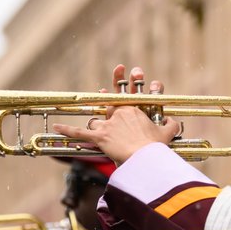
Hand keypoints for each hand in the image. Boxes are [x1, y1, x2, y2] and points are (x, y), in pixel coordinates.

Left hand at [51, 64, 179, 163]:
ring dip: (95, 123)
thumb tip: (174, 121)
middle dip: (107, 100)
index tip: (127, 72)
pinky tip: (56, 127)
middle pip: (109, 106)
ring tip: (95, 127)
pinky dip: (67, 130)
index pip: (127, 96)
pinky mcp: (99, 137)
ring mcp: (108, 125)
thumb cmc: (156, 146)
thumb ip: (171, 124)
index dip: (127, 84)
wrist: (146, 157)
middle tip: (102, 88)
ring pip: (96, 120)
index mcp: (134, 110)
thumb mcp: (168, 132)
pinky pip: (79, 133)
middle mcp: (119, 113)